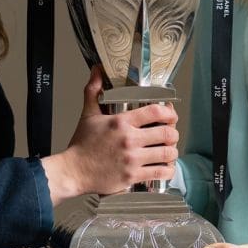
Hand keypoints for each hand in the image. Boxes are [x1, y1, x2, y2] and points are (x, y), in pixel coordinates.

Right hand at [41, 67, 178, 203]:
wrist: (73, 171)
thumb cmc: (81, 145)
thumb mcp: (88, 114)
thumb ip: (93, 91)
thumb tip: (96, 70)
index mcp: (121, 122)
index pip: (155, 111)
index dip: (170, 112)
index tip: (171, 115)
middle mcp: (129, 139)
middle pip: (167, 133)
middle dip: (174, 133)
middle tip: (171, 135)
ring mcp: (132, 159)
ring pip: (167, 153)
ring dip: (172, 152)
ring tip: (169, 151)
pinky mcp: (132, 176)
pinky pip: (160, 173)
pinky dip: (168, 170)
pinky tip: (166, 168)